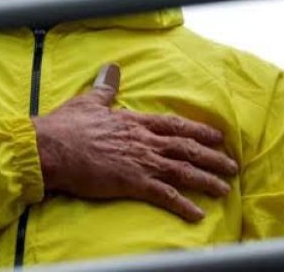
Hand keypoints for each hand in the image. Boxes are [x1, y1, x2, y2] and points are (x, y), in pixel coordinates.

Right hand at [32, 64, 237, 221]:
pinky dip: (182, 205)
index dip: (196, 130)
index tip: (216, 136)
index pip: (172, 125)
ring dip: (205, 180)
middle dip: (211, 156)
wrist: (52, 147)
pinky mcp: (131, 183)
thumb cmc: (68, 125)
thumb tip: (112, 68)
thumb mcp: (89, 102)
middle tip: (231, 164)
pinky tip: (197, 214)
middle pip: (185, 148)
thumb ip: (105, 88)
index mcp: (133, 122)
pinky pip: (164, 195)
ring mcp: (139, 161)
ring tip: (224, 188)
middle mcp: (143, 141)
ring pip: (181, 170)